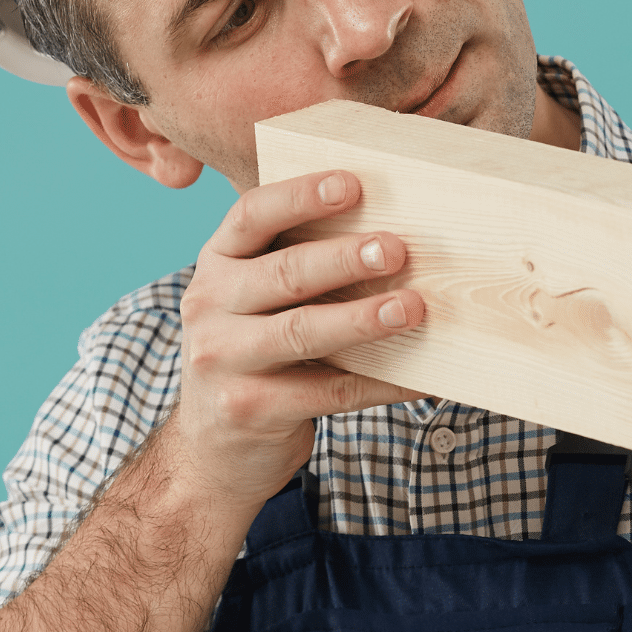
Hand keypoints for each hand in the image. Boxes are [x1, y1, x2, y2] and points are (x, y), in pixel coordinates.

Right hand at [173, 170, 426, 508]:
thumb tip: (394, 231)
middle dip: (344, 258)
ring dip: (362, 319)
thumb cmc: (253, 355)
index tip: (353, 184)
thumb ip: (296, 267)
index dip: (301, 196)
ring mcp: (223, 360)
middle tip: (397, 249)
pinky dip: (382, 383)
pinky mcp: (249, 408)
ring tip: (412, 308)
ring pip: (302, 332)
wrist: (211, 448)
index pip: (252, 215)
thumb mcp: (253, 301)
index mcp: (216, 264)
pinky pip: (329, 391)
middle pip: (284, 273)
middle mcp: (209, 306)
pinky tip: (422, 377)